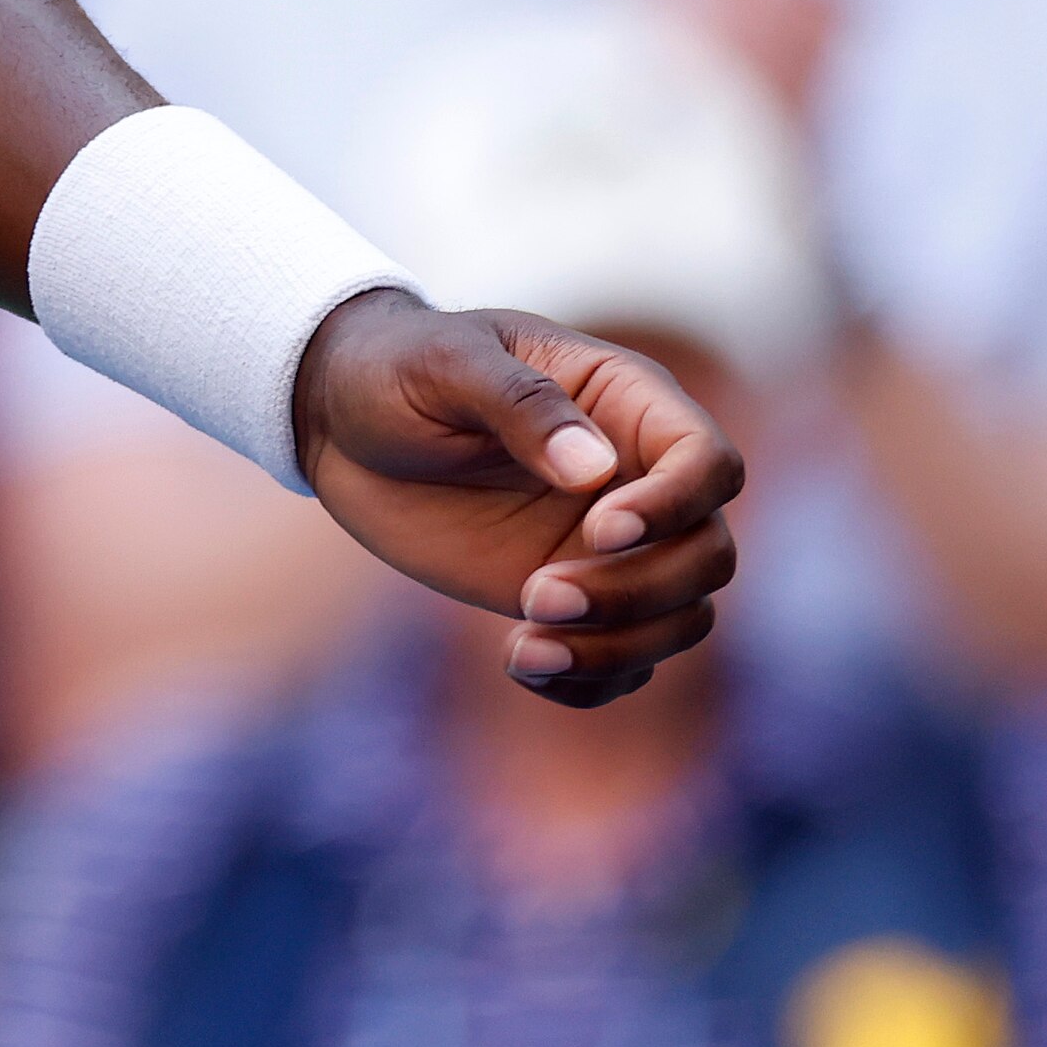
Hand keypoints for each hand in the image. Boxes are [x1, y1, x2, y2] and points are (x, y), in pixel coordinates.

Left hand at [291, 291, 741, 704]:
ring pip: (680, 617)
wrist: (338, 422)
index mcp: (626, 403)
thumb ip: (520, 402)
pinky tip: (525, 667)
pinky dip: (593, 682)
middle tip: (536, 595)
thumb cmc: (394, 368)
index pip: (708, 463)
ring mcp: (608, 546)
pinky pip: (624, 660)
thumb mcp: (443, 364)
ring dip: (620, 647)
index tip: (599, 531)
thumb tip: (596, 468)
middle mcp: (635, 480)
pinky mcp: (572, 596)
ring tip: (525, 648)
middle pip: (707, 555)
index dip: (677, 506)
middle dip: (640, 591)